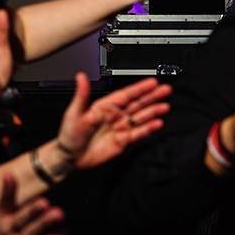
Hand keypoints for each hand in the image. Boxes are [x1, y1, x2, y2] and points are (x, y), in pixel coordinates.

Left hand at [57, 73, 171, 169]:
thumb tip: (81, 76)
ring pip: (140, 117)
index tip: (152, 82)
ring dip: (153, 111)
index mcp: (104, 106)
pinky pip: (138, 133)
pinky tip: (158, 123)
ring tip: (165, 106)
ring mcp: (120, 128)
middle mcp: (115, 115)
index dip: (140, 88)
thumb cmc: (69, 135)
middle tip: (165, 90)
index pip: (126, 94)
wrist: (70, 157)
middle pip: (137, 104)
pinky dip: (149, 128)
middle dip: (152, 97)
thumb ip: (82, 94)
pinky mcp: (122, 141)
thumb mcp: (74, 113)